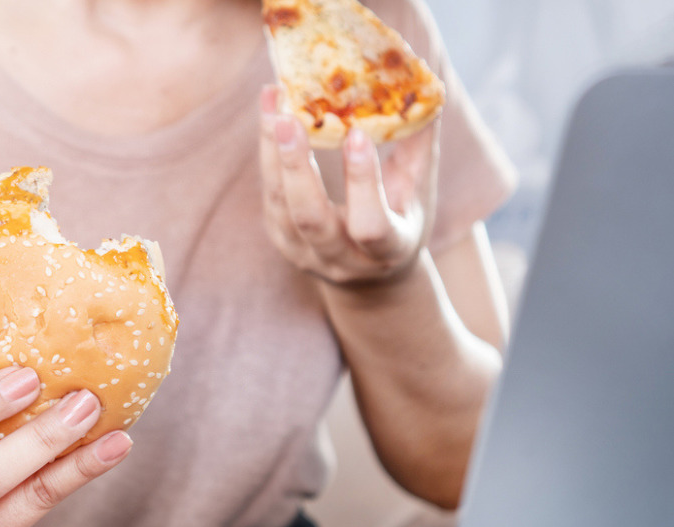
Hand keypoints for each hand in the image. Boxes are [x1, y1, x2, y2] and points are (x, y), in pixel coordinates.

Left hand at [258, 85, 437, 284]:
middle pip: (310, 219)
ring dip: (272, 151)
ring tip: (271, 100)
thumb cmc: (402, 218)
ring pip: (280, 205)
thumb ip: (419, 141)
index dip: (362, 182)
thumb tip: (427, 81)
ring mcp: (304, 253)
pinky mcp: (279, 238)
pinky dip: (267, 153)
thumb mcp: (418, 188)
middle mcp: (341, 259)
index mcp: (387, 250)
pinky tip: (269, 113)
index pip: (371, 225)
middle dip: (296, 167)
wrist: (369, 276)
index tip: (355, 133)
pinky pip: (269, 195)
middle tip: (287, 117)